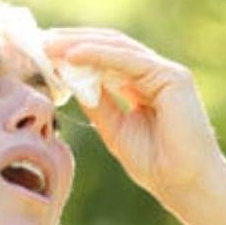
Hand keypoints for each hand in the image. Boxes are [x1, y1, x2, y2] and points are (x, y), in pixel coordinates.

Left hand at [44, 28, 225, 201]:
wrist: (184, 184)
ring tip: (50, 44)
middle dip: (74, 41)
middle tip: (40, 40)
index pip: (107, 59)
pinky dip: (99, 55)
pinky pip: (129, 59)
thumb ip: (97, 102)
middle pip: (110, 46)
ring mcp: (166, 73)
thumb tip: (71, 78)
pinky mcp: (173, 77)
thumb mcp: (114, 129)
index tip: (44, 52)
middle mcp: (156, 75)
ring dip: (81, 44)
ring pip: (118, 47)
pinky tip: (74, 55)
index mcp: (144, 86)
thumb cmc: (155, 164)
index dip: (76, 53)